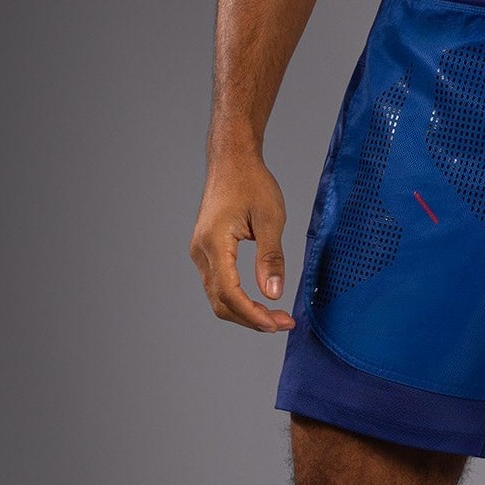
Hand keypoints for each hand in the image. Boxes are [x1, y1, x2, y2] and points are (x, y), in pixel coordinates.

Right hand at [189, 151, 291, 332]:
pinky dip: (239, 300)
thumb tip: (273, 293)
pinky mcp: (206, 252)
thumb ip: (271, 258)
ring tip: (276, 317)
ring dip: (246, 313)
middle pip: (221, 302)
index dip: (252, 314)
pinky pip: (219, 286)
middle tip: (284, 323)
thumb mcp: (271, 219)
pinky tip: (260, 303)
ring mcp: (201, 253)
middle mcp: (201, 251)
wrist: (231, 160)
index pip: (229, 293)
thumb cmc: (252, 182)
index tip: (276, 324)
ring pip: (218, 298)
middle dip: (252, 319)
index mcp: (214, 242)